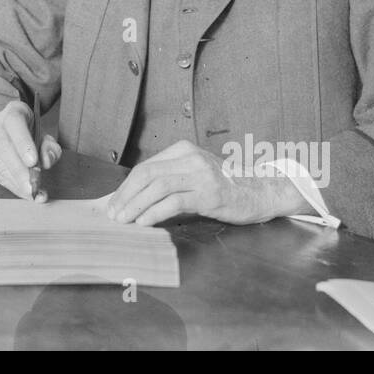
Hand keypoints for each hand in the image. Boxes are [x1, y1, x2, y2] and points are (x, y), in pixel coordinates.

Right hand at [0, 100, 61, 199]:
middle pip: (3, 147)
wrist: (12, 130)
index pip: (14, 123)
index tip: (33, 162)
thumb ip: (50, 148)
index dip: (23, 143)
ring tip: (31, 194)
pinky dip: (9, 185)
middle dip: (19, 171)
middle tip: (33, 189)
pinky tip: (21, 191)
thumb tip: (46, 161)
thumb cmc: (30, 134)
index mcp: (12, 111)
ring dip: (14, 182)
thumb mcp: (46, 135)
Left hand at [106, 140, 308, 225]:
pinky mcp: (210, 193)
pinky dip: (155, 212)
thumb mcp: (193, 175)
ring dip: (136, 205)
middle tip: (114, 214)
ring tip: (124, 221)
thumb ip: (168, 180)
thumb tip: (132, 198)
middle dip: (126, 196)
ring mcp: (201, 174)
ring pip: (158, 186)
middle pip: (147, 174)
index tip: (113, 203)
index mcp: (182, 150)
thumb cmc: (223, 186)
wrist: (259, 192)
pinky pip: (174, 201)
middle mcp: (190, 158)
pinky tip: (145, 222)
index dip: (126, 187)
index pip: (145, 167)